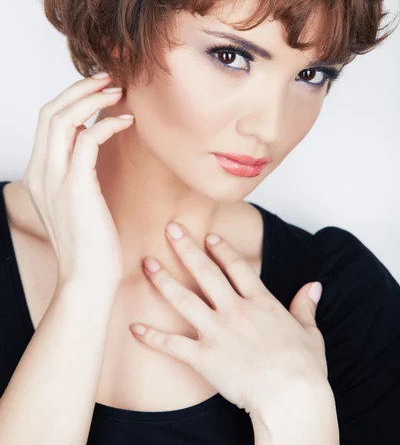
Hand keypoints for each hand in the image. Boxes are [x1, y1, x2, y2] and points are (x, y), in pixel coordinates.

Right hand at [22, 72, 133, 287]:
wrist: (88, 279)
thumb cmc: (91, 242)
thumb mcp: (79, 199)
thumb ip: (79, 168)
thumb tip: (93, 138)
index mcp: (39, 173)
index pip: (47, 120)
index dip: (71, 97)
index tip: (97, 87)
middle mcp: (40, 172)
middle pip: (49, 112)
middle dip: (79, 88)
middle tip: (109, 77)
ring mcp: (54, 180)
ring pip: (61, 119)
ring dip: (90, 99)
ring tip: (118, 90)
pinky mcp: (75, 188)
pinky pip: (87, 141)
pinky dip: (106, 124)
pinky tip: (126, 121)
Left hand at [129, 221, 327, 418]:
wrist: (292, 397)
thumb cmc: (305, 369)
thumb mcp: (310, 332)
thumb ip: (306, 306)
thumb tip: (314, 286)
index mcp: (261, 302)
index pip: (237, 267)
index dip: (222, 249)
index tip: (209, 236)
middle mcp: (236, 310)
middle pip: (206, 272)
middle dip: (186, 248)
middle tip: (171, 228)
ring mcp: (218, 332)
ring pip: (184, 299)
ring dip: (163, 281)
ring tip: (147, 264)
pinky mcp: (205, 357)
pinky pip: (173, 344)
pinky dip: (152, 337)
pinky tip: (134, 328)